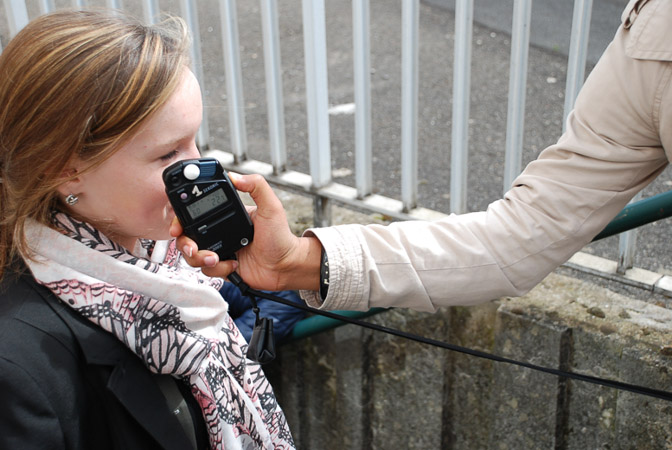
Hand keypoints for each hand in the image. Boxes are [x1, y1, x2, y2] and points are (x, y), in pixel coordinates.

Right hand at [171, 172, 321, 290]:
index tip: (178, 224)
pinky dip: (217, 268)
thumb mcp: (271, 206)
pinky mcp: (222, 267)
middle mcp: (218, 232)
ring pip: (192, 255)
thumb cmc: (281, 236)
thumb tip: (235, 175)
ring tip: (215, 257)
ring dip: (199, 258)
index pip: (196, 212)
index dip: (181, 218)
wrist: (286, 265)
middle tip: (193, 246)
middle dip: (184, 242)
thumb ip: (256, 186)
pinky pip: (206, 270)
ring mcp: (219, 250)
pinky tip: (233, 264)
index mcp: (226, 214)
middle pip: (186, 236)